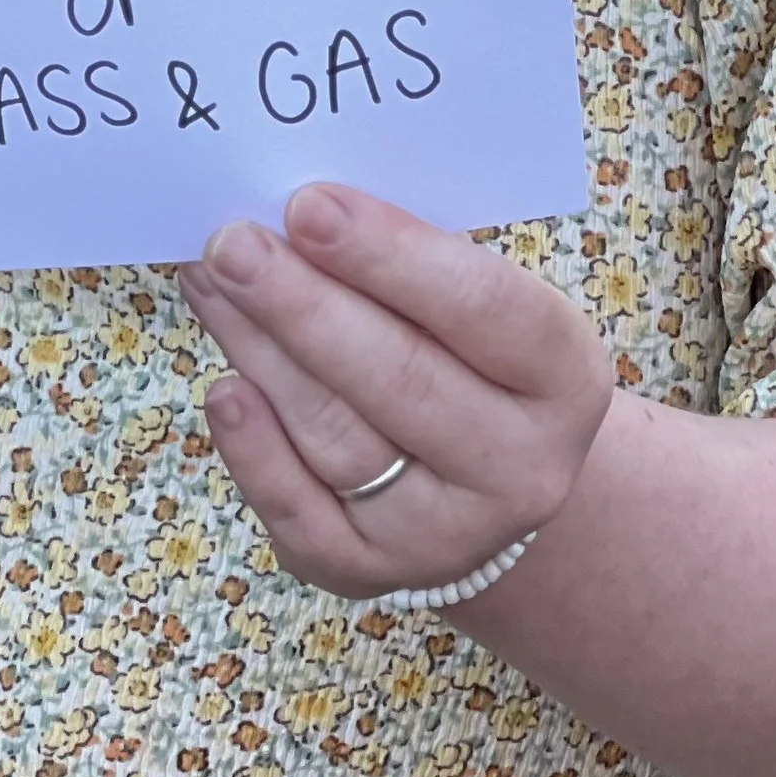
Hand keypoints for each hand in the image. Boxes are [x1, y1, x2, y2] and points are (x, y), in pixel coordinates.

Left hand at [177, 183, 613, 601]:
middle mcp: (521, 468)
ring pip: (339, 436)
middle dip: (304, 303)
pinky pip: (300, 514)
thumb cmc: (466, 354)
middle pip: (401, 379)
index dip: (390, 255)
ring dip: (261, 351)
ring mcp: (445, 535)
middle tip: (232, 241)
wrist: (483, 481)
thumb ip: (410, 259)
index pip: (480, 306)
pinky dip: (254, 450)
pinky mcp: (366, 572)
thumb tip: (299, 213)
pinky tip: (224, 388)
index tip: (308, 204)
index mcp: (564, 378)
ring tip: (211, 281)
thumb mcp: (477, 305)